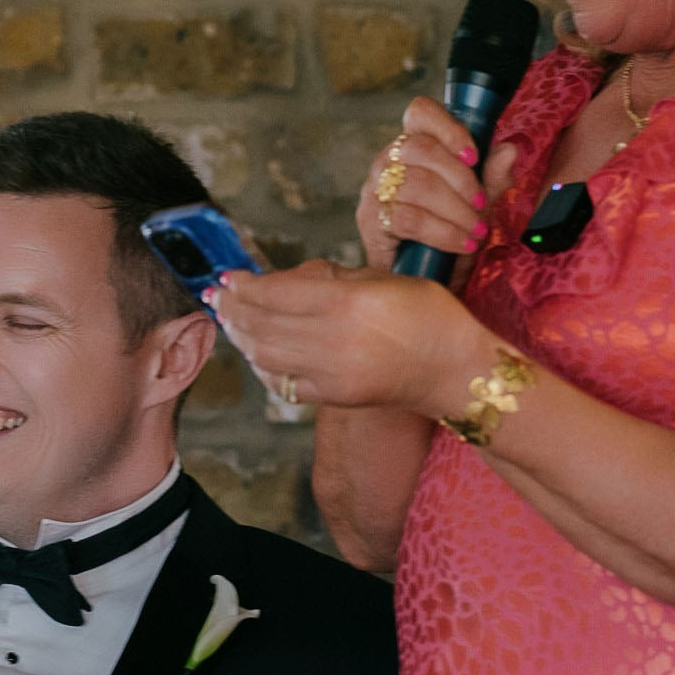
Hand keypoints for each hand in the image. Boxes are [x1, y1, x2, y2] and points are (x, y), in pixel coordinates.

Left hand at [209, 260, 483, 412]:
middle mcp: (335, 340)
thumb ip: (331, 277)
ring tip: (231, 321)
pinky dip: (262, 366)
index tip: (228, 278)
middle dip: (234, 309)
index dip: (244, 286)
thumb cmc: (427, 314)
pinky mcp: (333, 397)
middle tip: (219, 298)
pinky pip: (282, 383)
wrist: (455, 370)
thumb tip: (284, 279)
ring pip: (265, 354)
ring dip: (241, 336)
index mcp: (348, 303)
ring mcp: (332, 374)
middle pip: (262, 324)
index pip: (275, 293)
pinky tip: (256, 351)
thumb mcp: (382, 279)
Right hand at [359, 97, 519, 270]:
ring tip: (476, 231)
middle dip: (460, 179)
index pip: (419, 113)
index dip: (447, 127)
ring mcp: (374, 190)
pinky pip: (408, 218)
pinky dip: (443, 231)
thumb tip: (509, 150)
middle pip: (419, 147)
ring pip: (416, 184)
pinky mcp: (370, 221)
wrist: (424, 281)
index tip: (473, 156)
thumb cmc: (448, 236)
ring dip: (455, 210)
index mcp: (413, 147)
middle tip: (481, 205)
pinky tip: (461, 243)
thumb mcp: (478, 205)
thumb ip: (492, 178)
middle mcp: (387, 162)